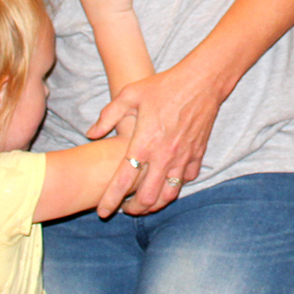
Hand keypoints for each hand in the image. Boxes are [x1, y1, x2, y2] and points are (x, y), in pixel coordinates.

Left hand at [85, 54, 229, 216]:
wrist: (202, 81)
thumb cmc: (164, 86)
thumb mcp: (129, 94)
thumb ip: (108, 116)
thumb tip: (91, 133)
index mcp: (143, 143)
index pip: (122, 182)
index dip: (110, 201)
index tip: (102, 212)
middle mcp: (163, 156)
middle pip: (147, 198)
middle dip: (134, 210)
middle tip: (126, 209)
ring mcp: (183, 158)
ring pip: (168, 195)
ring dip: (155, 205)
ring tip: (146, 204)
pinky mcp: (197, 154)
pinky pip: (185, 180)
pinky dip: (175, 187)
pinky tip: (167, 183)